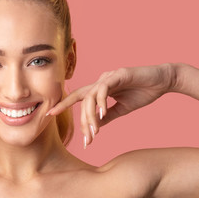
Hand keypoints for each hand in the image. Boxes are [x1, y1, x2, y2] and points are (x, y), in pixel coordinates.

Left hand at [47, 63, 174, 146]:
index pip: (78, 98)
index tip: (50, 115)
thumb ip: (107, 116)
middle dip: (74, 115)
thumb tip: (95, 126)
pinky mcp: (119, 74)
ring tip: (94, 131)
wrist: (163, 81)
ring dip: (91, 116)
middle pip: (80, 98)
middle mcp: (100, 81)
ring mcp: (108, 77)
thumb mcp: (122, 109)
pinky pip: (104, 89)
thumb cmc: (142, 93)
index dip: (63, 105)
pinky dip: (101, 102)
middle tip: (83, 137)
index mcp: (99, 89)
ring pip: (91, 96)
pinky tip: (102, 114)